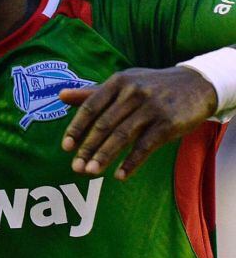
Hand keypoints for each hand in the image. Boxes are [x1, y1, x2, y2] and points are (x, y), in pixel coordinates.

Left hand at [59, 66, 218, 180]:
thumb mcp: (124, 82)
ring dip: (104, 156)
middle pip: (104, 124)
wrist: (197, 84)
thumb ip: (93, 92)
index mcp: (118, 82)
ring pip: (122, 136)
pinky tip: (119, 175)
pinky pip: (145, 146)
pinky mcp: (169, 123)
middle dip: (87, 148)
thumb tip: (60, 95)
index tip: (65, 147)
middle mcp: (133, 93)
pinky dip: (131, 162)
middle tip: (75, 167)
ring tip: (90, 172)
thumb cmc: (151, 85)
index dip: (76, 128)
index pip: (91, 107)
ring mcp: (151, 108)